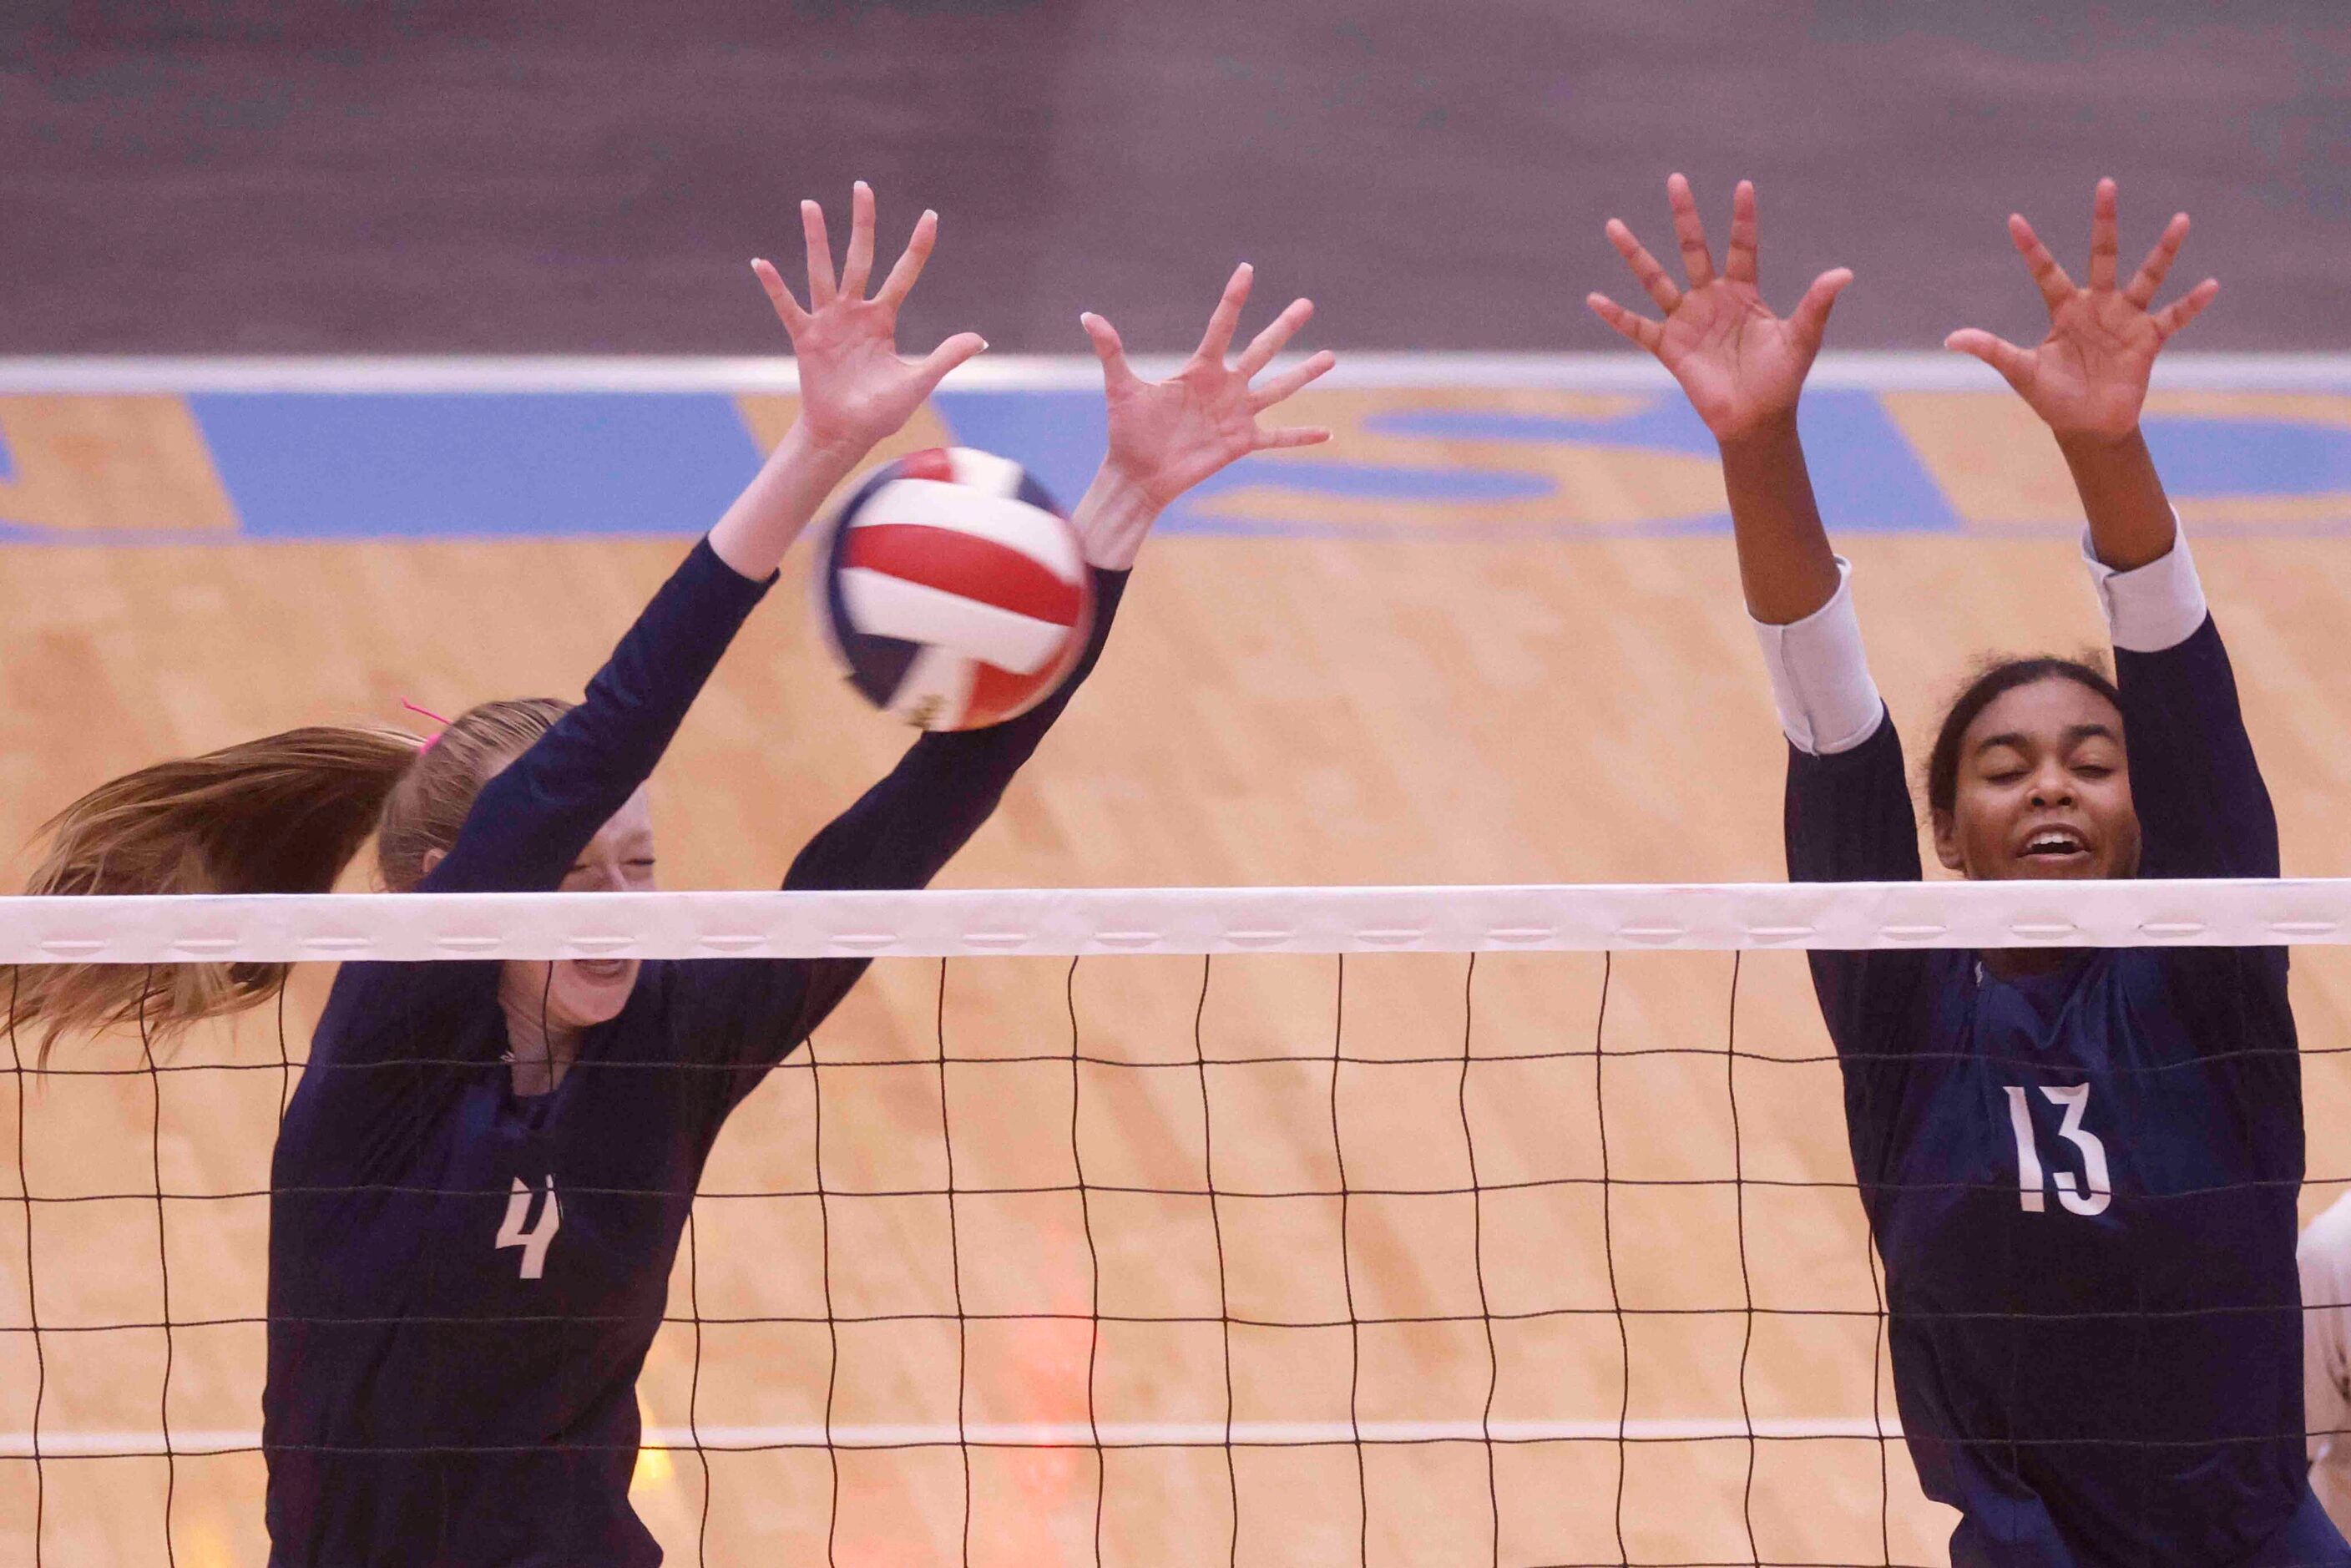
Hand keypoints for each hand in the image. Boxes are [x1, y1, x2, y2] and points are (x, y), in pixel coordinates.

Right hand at [750, 181, 986, 462]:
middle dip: (863, 223)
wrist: (847, 435)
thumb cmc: (880, 411)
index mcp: (883, 319)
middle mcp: (855, 312)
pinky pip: (789, 308)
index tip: (930, 216)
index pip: (904, 273)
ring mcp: (829, 322)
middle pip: (860, 257)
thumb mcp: (919, 382)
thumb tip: (981, 339)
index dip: (918, 246)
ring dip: (817, 239)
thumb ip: (946, 357)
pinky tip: (761, 262)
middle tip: (862, 186)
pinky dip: (775, 287)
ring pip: (823, 271)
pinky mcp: (806, 338)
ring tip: (811, 205)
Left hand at [1082, 264, 1334, 510]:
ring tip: (1330, 357)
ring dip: (1305, 373)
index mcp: (1199, 370)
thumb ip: (1111, 351)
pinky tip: (1327, 433)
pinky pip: (1278, 438)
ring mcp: (1236, 415)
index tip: (1247, 269)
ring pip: (1278, 389)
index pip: (1221, 326)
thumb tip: (1087, 316)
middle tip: (1306, 303)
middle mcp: (1223, 387)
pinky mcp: (1241, 443)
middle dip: (1284, 327)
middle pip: (1261, 350)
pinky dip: (1301, 436)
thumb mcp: (1121, 388)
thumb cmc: (1127, 431)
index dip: (1234, 298)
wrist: (1137, 475)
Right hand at [1588, 175, 1850, 441]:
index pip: (1741, 246)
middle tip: (1675, 180)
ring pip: (1656, 279)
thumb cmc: (1782, 379)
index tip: (1743, 185)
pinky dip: (1615, 316)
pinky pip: (1637, 327)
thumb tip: (1844, 273)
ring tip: (1614, 225)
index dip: (1742, 218)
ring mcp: (1687, 321)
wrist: (1756, 419)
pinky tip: (1594, 298)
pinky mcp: (1669, 347)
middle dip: (1685, 215)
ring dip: (1635, 253)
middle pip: (1693, 248)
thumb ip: (1817, 304)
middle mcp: (1711, 299)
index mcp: (1743, 293)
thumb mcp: (1802, 338)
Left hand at [1945, 178, 2217, 441]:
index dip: (2030, 248)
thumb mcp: (2021, 372)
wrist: (2087, 426)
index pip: (2045, 271)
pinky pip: (2175, 316)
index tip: (2013, 220)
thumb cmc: (2053, 398)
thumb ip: (1991, 351)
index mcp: (2065, 309)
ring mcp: (2126, 319)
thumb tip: (1950, 338)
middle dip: (2104, 221)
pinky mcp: (2149, 339)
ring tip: (2181, 220)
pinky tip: (2211, 284)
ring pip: (2147, 276)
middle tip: (2106, 183)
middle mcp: (2098, 305)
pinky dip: (2192, 303)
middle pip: (2103, 255)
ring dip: (2164, 250)